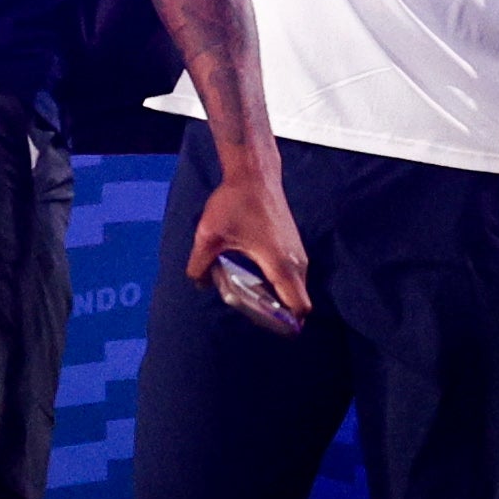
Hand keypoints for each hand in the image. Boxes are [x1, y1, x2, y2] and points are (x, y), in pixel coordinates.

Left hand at [182, 162, 312, 321]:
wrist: (254, 173)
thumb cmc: (235, 203)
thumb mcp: (209, 236)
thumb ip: (199, 265)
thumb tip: (198, 284)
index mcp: (281, 264)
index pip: (299, 307)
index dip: (288, 323)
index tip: (267, 325)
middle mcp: (296, 261)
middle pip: (298, 300)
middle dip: (281, 313)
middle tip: (252, 313)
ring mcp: (298, 251)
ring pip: (296, 286)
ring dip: (280, 296)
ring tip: (251, 297)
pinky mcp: (294, 243)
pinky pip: (293, 273)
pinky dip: (280, 282)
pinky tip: (255, 278)